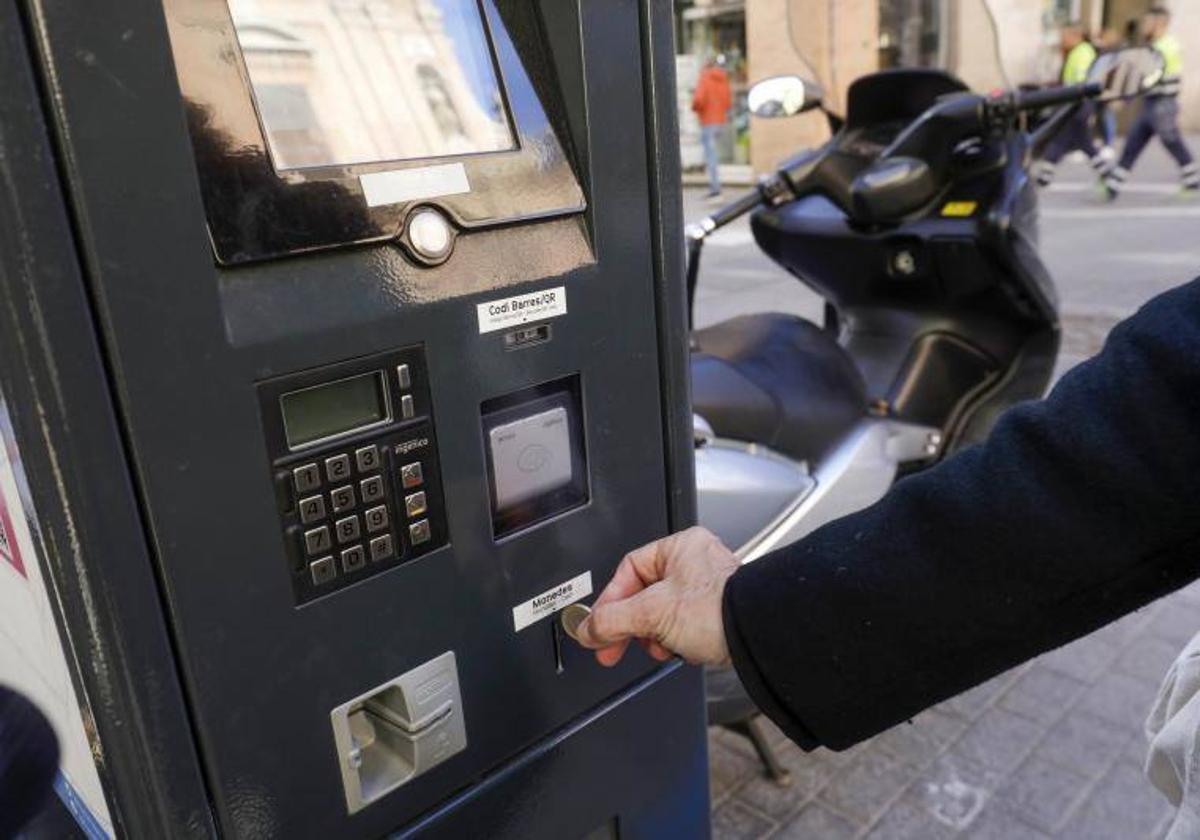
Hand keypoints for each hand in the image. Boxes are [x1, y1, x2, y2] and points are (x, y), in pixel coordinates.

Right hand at [575, 527, 738, 666]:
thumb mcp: (651, 613)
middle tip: (613, 646)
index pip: (629, 570)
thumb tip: (587, 629)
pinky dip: (676, 641)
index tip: (598, 625)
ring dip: (655, 635)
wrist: (758, 637)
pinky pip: (684, 625)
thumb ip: (612, 620)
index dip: (610, 600)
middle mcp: (696, 562)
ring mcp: (709, 589)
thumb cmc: (719, 611)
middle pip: (644, 595)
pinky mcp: (718, 614)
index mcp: (680, 547)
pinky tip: (680, 650)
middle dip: (631, 625)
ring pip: (663, 613)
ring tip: (660, 647)